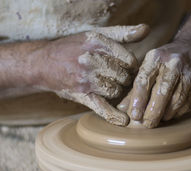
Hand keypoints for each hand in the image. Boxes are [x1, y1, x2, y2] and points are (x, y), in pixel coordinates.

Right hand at [31, 24, 148, 125]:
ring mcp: (86, 80)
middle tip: (118, 77)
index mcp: (98, 43)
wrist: (44, 63)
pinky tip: (124, 121)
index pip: (129, 60)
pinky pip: (102, 108)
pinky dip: (114, 116)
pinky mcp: (82, 96)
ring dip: (117, 91)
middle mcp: (91, 60)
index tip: (126, 67)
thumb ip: (123, 33)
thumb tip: (146, 29)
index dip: (131, 66)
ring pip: (116, 91)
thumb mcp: (96, 35)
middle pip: (124, 77)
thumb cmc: (75, 48)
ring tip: (110, 85)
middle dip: (124, 79)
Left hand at [118, 40, 190, 127]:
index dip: (138, 100)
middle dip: (153, 111)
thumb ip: (137, 87)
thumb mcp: (150, 66)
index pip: (144, 80)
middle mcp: (174, 64)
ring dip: (166, 114)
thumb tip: (121, 109)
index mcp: (157, 58)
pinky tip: (171, 113)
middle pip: (162, 92)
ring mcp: (190, 75)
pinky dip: (177, 112)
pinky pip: (188, 105)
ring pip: (177, 101)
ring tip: (158, 119)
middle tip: (147, 124)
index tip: (134, 116)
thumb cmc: (166, 60)